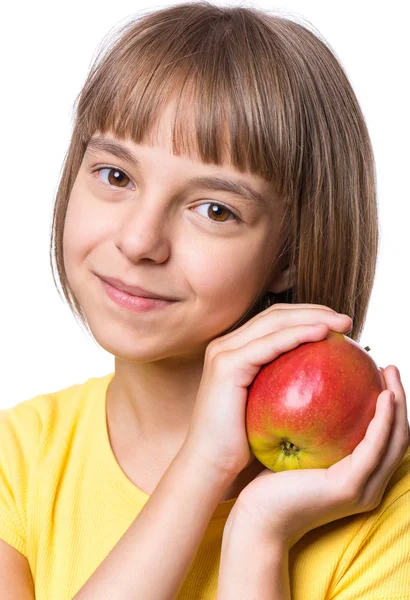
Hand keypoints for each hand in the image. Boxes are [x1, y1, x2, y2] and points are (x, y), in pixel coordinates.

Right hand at [183, 303, 352, 478]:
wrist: (211, 465)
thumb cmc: (243, 443)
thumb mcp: (267, 405)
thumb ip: (284, 384)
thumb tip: (327, 375)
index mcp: (234, 350)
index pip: (275, 321)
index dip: (308, 316)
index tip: (340, 325)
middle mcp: (225, 344)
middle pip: (276, 314)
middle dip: (315, 311)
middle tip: (348, 321)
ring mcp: (223, 352)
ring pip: (274, 322)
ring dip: (312, 317)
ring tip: (343, 324)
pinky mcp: (227, 365)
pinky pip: (269, 344)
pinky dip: (297, 335)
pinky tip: (322, 334)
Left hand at [229, 365, 408, 549]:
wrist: (258, 516)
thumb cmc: (272, 483)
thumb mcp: (300, 449)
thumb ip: (315, 428)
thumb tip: (312, 388)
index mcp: (361, 479)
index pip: (386, 439)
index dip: (391, 407)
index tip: (380, 374)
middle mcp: (369, 486)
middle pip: (399, 437)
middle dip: (400, 399)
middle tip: (390, 367)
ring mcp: (363, 489)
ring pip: (395, 440)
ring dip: (398, 404)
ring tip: (390, 372)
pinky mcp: (350, 486)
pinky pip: (374, 447)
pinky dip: (383, 420)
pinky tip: (382, 396)